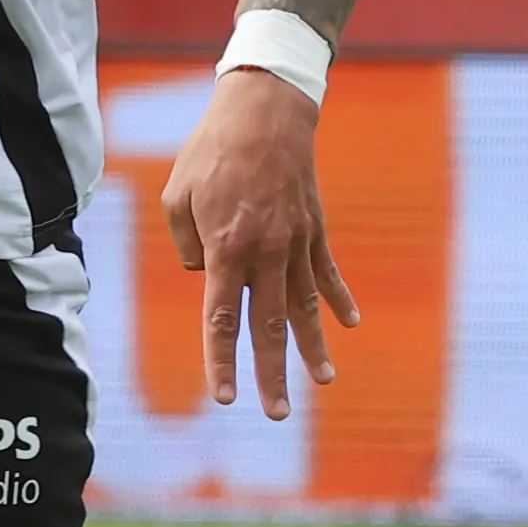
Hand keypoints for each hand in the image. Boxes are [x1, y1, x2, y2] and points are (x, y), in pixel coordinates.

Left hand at [160, 67, 360, 420]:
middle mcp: (266, 253)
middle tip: (276, 414)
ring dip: (313, 347)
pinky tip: (351, 324)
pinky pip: (327, 271)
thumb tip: (206, 277)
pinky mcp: (314, 227)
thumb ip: (186, 245)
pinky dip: (339, 298)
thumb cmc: (209, 152)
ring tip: (323, 382)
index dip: (222, 360)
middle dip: (271, 373)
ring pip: (305, 306)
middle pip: (269, 325)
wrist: (263, 112)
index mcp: (226, 248)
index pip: (222, 318)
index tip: (225, 396)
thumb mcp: (177, 195)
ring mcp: (296, 242)